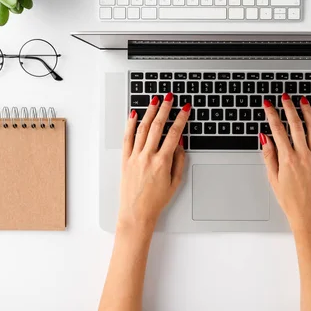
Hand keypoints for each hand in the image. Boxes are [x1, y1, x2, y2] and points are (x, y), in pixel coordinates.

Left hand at [118, 93, 190, 229]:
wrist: (136, 213)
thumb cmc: (156, 201)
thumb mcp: (175, 182)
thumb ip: (179, 160)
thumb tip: (181, 143)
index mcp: (162, 162)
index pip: (174, 134)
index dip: (181, 119)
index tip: (185, 109)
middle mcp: (148, 156)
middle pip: (157, 126)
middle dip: (165, 109)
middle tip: (169, 98)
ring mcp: (135, 157)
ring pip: (142, 128)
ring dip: (149, 112)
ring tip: (154, 101)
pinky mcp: (125, 160)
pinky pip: (127, 138)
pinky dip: (130, 124)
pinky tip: (134, 114)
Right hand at [260, 93, 310, 230]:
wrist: (308, 215)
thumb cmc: (290, 201)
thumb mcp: (273, 179)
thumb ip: (269, 156)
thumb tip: (265, 138)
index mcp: (288, 159)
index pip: (278, 130)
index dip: (272, 114)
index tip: (268, 104)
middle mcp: (303, 156)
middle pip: (296, 125)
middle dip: (289, 108)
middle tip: (285, 97)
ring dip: (308, 112)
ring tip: (303, 101)